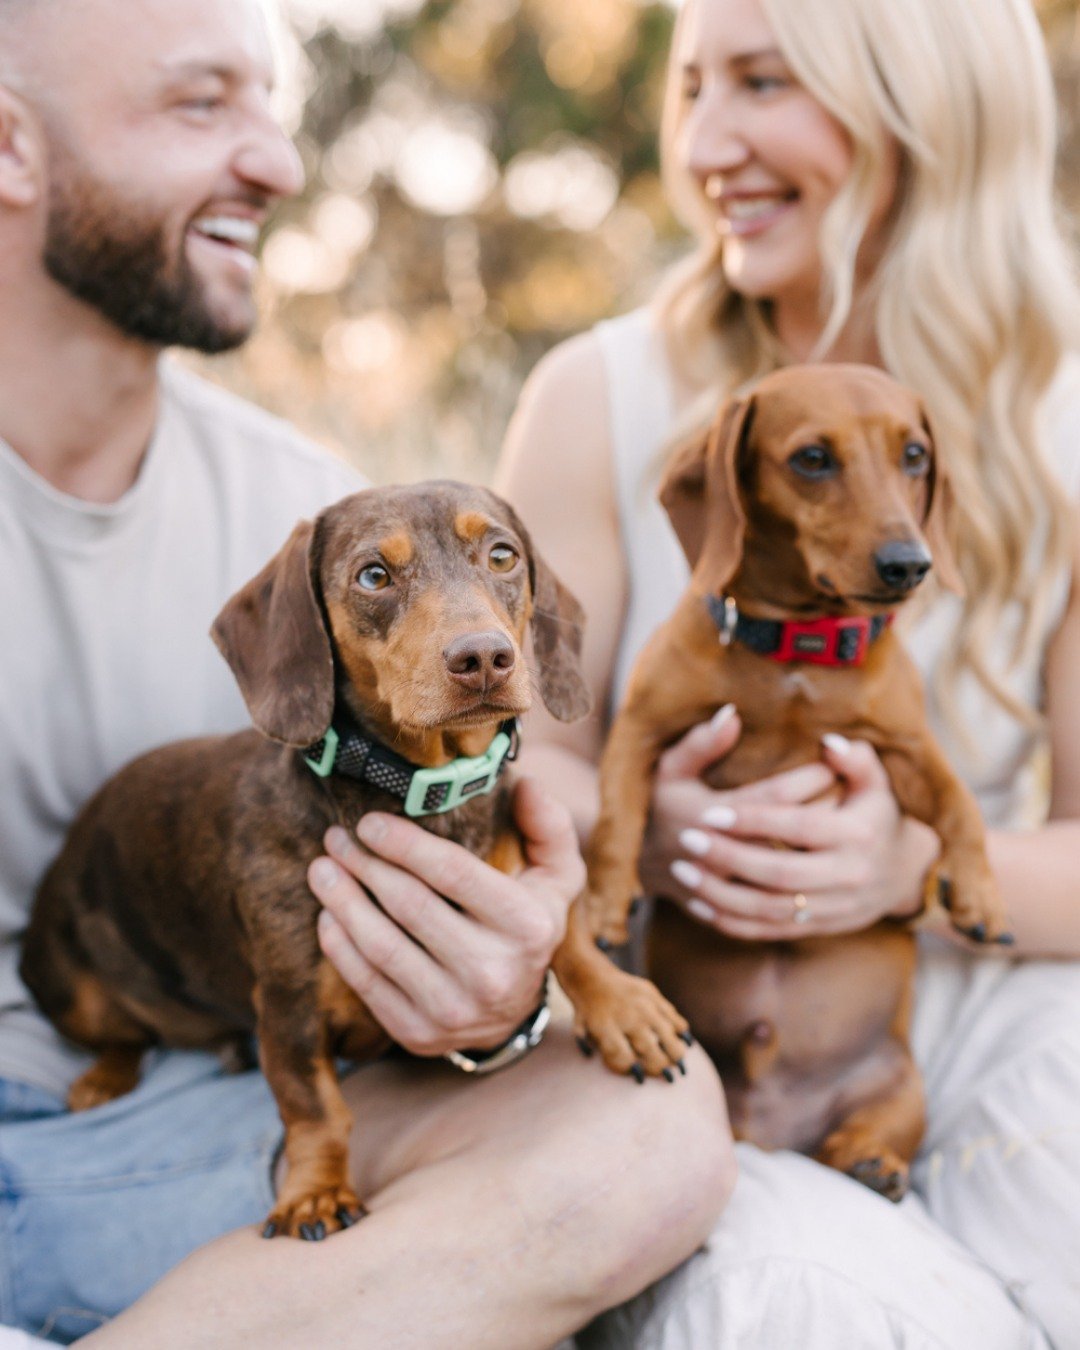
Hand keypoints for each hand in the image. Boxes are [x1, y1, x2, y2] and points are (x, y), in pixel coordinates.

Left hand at [307, 777, 582, 1056]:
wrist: (513, 1014)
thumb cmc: (526, 925)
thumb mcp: (555, 876)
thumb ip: (548, 826)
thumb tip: (525, 785)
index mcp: (528, 926)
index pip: (453, 873)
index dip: (404, 843)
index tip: (368, 822)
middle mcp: (493, 971)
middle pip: (409, 906)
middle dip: (364, 865)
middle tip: (336, 837)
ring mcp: (454, 1008)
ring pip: (380, 946)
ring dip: (341, 901)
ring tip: (322, 869)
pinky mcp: (418, 1034)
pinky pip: (366, 983)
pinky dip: (339, 946)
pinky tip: (327, 915)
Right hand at [639, 704, 836, 896]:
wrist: (644, 864)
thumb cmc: (664, 807)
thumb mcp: (672, 770)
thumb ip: (700, 744)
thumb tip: (732, 714)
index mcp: (712, 815)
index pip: (776, 797)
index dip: (810, 778)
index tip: (829, 765)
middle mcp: (724, 854)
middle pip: (793, 836)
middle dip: (826, 811)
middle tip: (848, 793)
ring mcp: (732, 886)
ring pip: (794, 875)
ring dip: (823, 850)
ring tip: (842, 827)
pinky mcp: (738, 909)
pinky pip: (783, 905)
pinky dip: (808, 885)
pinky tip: (822, 866)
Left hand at [662, 727, 939, 939]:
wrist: (901, 874)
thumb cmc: (874, 815)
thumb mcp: (873, 782)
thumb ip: (853, 759)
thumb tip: (827, 741)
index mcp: (857, 835)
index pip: (799, 826)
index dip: (754, 820)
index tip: (711, 812)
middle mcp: (848, 876)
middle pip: (780, 872)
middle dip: (729, 857)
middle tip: (687, 839)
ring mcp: (833, 908)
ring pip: (770, 908)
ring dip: (721, 894)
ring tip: (682, 872)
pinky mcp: (818, 928)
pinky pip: (770, 931)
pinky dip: (732, 922)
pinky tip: (698, 904)